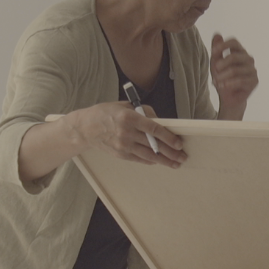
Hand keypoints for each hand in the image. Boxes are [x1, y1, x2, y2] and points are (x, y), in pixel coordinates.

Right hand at [63, 102, 185, 167]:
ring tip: (175, 163)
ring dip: (164, 160)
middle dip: (171, 152)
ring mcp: (124, 145)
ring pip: (149, 155)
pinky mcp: (121, 154)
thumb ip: (143, 112)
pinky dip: (151, 160)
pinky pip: (139, 159)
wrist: (85, 128)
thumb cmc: (105, 114)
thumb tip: (159, 121)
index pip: (154, 129)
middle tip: (182, 156)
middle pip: (154, 145)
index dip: (169, 137)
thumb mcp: (124, 106)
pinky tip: (159, 161)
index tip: (178, 143)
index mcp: (130, 117)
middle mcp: (127, 132)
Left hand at [211, 33, 257, 119]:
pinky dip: (228, 84)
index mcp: (240, 52)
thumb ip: (217, 50)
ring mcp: (252, 70)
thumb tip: (217, 34)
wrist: (229, 98)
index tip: (213, 52)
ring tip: (215, 82)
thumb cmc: (223, 79)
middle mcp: (248, 59)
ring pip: (235, 70)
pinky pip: (240, 80)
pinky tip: (222, 86)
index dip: (223, 45)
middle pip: (234, 56)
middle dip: (221, 64)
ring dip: (222, 77)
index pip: (234, 42)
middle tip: (214, 71)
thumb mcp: (216, 64)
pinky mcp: (254, 81)